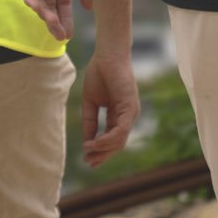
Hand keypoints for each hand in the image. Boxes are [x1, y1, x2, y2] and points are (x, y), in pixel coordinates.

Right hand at [79, 53, 139, 167]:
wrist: (106, 55)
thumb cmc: (99, 74)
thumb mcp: (90, 103)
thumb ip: (90, 122)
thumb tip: (86, 142)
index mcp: (119, 115)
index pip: (112, 139)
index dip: (100, 150)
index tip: (87, 158)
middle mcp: (127, 116)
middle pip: (117, 144)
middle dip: (103, 155)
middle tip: (88, 162)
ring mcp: (131, 113)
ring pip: (120, 140)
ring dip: (103, 149)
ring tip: (88, 151)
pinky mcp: (129, 108)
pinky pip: (121, 130)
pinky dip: (108, 139)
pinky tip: (95, 142)